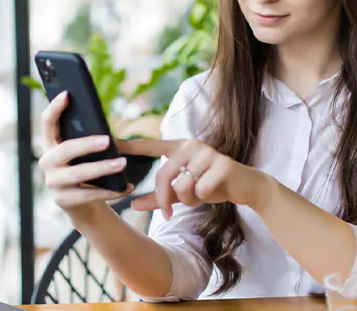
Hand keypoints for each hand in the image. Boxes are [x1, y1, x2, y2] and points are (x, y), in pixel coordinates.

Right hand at [38, 91, 133, 214]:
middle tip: (108, 140)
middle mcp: (47, 162)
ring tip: (122, 163)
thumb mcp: (82, 153)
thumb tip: (106, 129)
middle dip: (87, 144)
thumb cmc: (84, 168)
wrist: (80, 204)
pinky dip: (111, 191)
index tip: (67, 94)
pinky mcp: (64, 201)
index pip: (47, 123)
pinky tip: (127, 186)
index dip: (54, 108)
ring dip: (102, 168)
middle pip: (65, 150)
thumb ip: (86, 138)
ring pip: (78, 174)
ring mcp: (53, 183)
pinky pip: (90, 195)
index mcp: (50, 144)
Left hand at [115, 138, 269, 217]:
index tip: (111, 142)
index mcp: (180, 148)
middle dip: (163, 199)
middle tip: (168, 213)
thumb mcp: (183, 193)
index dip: (131, 145)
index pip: (150, 146)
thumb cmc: (212, 186)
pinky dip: (204, 198)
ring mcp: (208, 153)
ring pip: (183, 185)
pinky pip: (201, 189)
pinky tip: (214, 193)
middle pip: (164, 174)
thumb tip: (133, 205)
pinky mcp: (222, 164)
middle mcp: (192, 146)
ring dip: (189, 199)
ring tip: (199, 197)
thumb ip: (159, 198)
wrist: (246, 187)